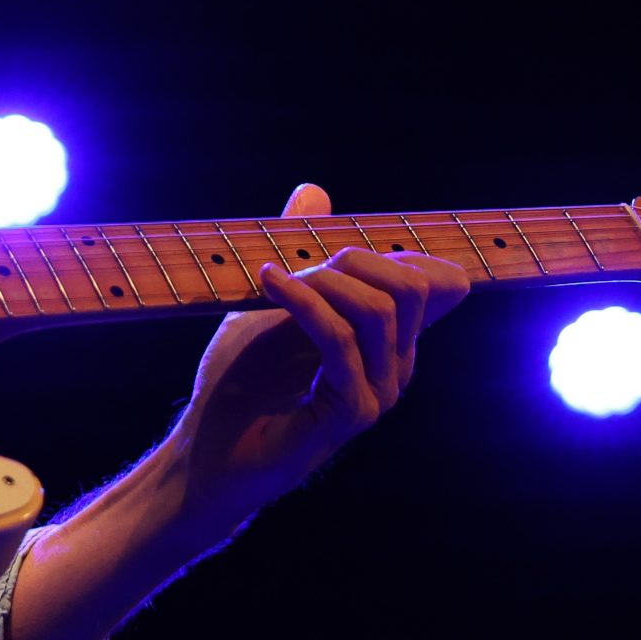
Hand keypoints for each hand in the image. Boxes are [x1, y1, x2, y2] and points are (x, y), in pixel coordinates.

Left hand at [167, 183, 469, 524]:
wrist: (208, 448)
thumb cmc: (238, 379)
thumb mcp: (270, 300)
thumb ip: (301, 249)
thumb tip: (315, 191)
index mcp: (388, 341)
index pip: (432, 282)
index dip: (397, 251)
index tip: (336, 242)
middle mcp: (395, 367)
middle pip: (411, 287)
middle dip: (354, 259)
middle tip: (299, 262)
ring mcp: (379, 393)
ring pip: (377, 309)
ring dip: (321, 281)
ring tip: (274, 279)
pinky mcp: (352, 413)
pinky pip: (338, 339)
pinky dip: (301, 301)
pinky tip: (269, 283)